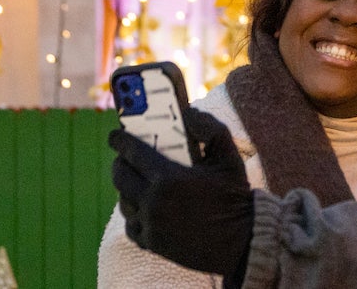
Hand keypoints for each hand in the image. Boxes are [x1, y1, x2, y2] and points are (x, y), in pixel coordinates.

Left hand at [111, 108, 252, 278]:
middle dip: (119, 163)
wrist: (241, 241)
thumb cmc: (235, 196)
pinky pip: (131, 226)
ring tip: (135, 182)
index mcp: (168, 177)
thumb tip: (189, 113)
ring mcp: (151, 224)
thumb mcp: (229, 156)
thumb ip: (211, 128)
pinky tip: (142, 208)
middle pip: (120, 176)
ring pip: (124, 202)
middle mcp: (153, 201)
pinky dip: (134, 215)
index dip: (120, 140)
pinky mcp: (153, 243)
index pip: (131, 152)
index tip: (115, 135)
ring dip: (126, 189)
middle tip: (124, 158)